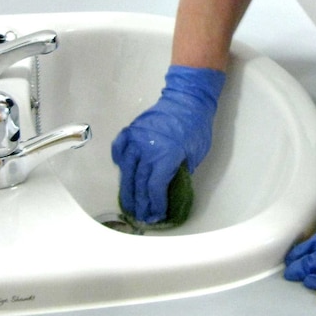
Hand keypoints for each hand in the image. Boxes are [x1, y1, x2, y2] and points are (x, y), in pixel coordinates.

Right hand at [111, 65, 224, 223]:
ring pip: (127, 169)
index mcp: (167, 155)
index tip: (157, 213)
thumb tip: (170, 187)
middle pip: (139, 182)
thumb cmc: (196, 126)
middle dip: (140, 202)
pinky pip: (120, 148)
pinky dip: (119, 160)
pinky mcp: (132, 130)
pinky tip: (121, 170)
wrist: (188, 99)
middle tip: (139, 216)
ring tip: (127, 203)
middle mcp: (148, 148)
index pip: (155, 186)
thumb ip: (181, 171)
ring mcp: (137, 138)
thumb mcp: (196, 154)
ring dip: (127, 188)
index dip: (155, 203)